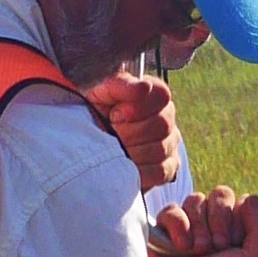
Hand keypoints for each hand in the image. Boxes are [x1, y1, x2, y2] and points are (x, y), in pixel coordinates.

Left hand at [85, 67, 179, 191]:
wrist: (86, 143)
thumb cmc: (95, 113)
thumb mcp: (100, 94)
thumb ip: (120, 85)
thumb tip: (143, 87)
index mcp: (152, 94)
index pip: (161, 95)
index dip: (138, 106)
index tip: (116, 113)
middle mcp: (166, 117)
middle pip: (162, 124)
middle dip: (129, 131)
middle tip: (112, 132)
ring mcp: (170, 144)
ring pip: (159, 149)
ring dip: (131, 151)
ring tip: (115, 148)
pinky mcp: (168, 168)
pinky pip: (159, 171)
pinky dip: (138, 170)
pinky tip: (125, 164)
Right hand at [145, 188, 257, 256]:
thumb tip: (249, 199)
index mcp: (240, 228)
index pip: (243, 200)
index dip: (239, 219)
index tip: (234, 245)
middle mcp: (216, 222)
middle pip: (221, 194)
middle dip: (220, 222)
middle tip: (215, 249)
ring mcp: (192, 221)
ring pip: (196, 199)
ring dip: (198, 228)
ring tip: (196, 252)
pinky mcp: (167, 225)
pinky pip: (172, 209)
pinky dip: (178, 228)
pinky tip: (179, 248)